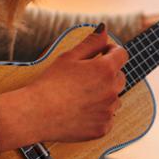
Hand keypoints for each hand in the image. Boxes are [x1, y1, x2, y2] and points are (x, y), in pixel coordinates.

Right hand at [0, 25, 128, 149]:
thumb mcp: (69, 57)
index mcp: (105, 69)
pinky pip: (107, 118)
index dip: (111, 51)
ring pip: (114, 99)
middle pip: (120, 77)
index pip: (121, 54)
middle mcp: (112, 90)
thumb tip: (104, 29)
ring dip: (104, 95)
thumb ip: (90, 43)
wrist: (36, 114)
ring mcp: (108, 111)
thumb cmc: (50, 83)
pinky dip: (98, 114)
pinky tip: (79, 111)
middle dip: (108, 74)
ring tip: (80, 96)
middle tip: (85, 77)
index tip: (101, 53)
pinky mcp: (103, 128)